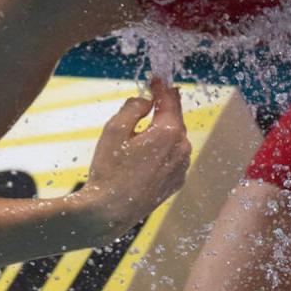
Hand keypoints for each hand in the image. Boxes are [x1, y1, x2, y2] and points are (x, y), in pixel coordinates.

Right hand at [80, 77, 192, 236]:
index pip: (169, 100)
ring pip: (175, 138)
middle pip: (174, 118)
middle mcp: (182, 148)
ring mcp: (182, 166)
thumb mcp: (114, 129)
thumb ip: (133, 107)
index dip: (161, 87)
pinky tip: (148, 151)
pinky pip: (173, 156)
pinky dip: (164, 148)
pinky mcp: (176, 181)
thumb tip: (146, 100)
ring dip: (163, 129)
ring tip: (145, 126)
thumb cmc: (108, 170)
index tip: (156, 78)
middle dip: (163, 107)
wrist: (109, 212)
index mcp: (169, 132)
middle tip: (153, 95)